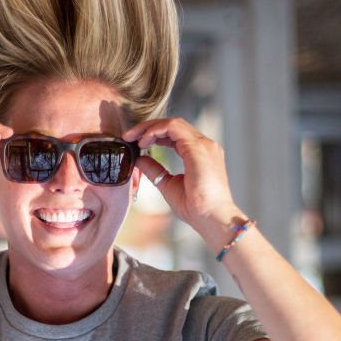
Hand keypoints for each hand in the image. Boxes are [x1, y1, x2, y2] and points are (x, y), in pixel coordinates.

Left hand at [123, 117, 244, 233]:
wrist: (211, 218)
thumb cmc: (196, 208)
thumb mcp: (168, 184)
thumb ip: (155, 170)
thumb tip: (140, 159)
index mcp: (200, 154)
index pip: (175, 134)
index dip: (155, 135)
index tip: (136, 143)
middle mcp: (204, 145)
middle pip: (173, 125)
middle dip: (149, 127)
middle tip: (129, 136)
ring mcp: (203, 144)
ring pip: (173, 123)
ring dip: (150, 127)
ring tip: (133, 137)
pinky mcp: (197, 146)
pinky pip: (173, 127)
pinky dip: (155, 130)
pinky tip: (143, 140)